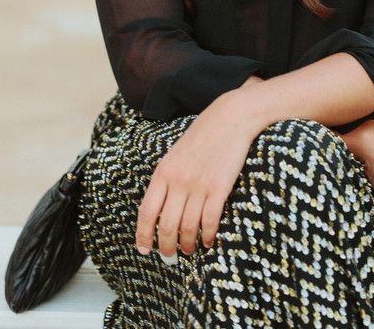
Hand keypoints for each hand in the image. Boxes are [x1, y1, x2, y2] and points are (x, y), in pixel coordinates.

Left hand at [136, 86, 259, 260]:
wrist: (230, 117)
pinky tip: (207, 241)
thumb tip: (160, 208)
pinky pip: (209, 221)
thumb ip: (166, 178)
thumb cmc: (203, 135)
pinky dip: (207, 236)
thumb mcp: (175, 154)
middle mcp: (178, 180)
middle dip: (166, 247)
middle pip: (166, 225)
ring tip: (190, 249)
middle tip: (169, 256)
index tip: (144, 250)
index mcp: (163, 171)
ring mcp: (199, 184)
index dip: (143, 235)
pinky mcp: (220, 187)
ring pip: (187, 227)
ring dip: (188, 244)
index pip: (147, 211)